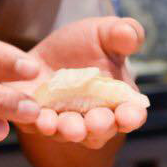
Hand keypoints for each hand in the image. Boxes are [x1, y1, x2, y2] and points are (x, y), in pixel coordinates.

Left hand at [11, 16, 146, 148]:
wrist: (42, 53)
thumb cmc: (83, 46)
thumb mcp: (104, 33)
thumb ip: (123, 34)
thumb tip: (129, 35)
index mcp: (117, 101)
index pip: (131, 115)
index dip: (132, 117)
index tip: (130, 115)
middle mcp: (91, 119)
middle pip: (100, 132)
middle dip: (99, 127)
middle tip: (96, 122)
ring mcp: (62, 122)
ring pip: (68, 133)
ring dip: (68, 130)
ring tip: (68, 126)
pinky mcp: (34, 118)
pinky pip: (35, 124)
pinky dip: (37, 122)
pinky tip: (38, 116)